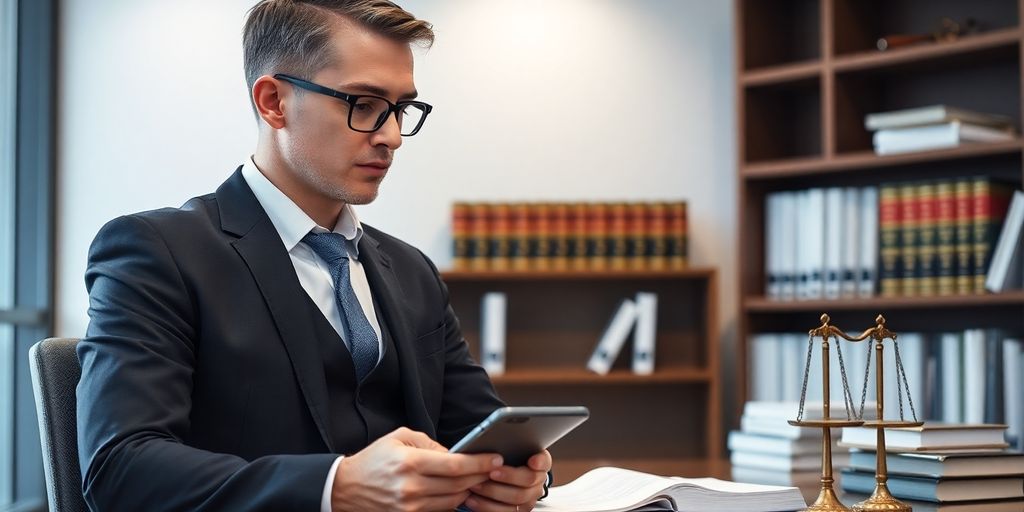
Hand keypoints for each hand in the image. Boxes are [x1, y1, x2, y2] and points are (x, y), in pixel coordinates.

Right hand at [332, 427, 501, 511]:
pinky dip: (452, 503)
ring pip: (454, 502)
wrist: (345, 488)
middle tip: (493, 468)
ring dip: (468, 491)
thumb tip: (456, 453)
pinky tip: (457, 493)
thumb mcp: (399, 438)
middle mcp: (411, 488)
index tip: (495, 458)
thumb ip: (430, 444)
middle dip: (480, 476)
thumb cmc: (374, 460)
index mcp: (410, 463)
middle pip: (459, 485)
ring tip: (476, 480)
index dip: (480, 462)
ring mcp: (410, 508)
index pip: (456, 466)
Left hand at [463, 450, 551, 511]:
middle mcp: (537, 481)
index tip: (532, 461)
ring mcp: (529, 498)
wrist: (498, 478)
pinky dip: (486, 506)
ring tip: (476, 484)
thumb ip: (506, 444)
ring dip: (494, 491)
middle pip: (529, 479)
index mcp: (538, 462)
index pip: (544, 460)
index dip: (539, 461)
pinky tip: (473, 499)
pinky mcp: (517, 511)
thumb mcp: (505, 448)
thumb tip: (495, 437)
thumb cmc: (501, 459)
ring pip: (516, 498)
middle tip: (491, 472)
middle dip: (509, 476)